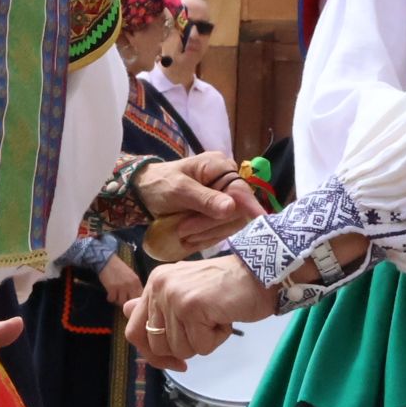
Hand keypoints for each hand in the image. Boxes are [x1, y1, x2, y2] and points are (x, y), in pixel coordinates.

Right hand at [97, 253, 142, 304]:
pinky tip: (110, 294)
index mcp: (137, 282)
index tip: (131, 302)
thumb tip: (137, 298)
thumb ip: (135, 286)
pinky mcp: (112, 288)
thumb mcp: (131, 276)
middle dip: (127, 303)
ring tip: (116, 297)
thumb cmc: (119, 268)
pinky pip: (112, 299)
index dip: (135, 301)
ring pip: (121, 302)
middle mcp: (130, 285)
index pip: (140, 297)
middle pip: (131, 301)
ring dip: (117, 301)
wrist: (107, 261)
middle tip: (122, 300)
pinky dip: (110, 298)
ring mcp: (121, 287)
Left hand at [125, 254, 277, 368]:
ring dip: (204, 342)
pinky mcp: (191, 307)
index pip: (135, 330)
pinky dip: (217, 339)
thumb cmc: (229, 287)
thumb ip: (157, 303)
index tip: (175, 362)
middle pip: (157, 345)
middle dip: (184, 348)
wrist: (262, 273)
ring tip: (217, 317)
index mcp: (156, 282)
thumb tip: (125, 309)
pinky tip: (225, 318)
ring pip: (180, 349)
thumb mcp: (187, 292)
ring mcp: (174, 296)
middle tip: (206, 332)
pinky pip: (200, 347)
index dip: (153, 353)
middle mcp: (159, 286)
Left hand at [138, 157, 263, 262]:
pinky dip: (206, 237)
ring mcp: (225, 198)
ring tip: (182, 234)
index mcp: (220, 167)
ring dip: (207, 233)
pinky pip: (222, 230)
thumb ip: (205, 199)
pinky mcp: (219, 213)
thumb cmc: (159, 184)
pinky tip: (189, 239)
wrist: (143, 192)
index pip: (241, 190)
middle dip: (212, 224)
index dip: (252, 208)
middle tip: (184, 230)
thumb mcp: (179, 190)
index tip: (262, 222)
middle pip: (237, 211)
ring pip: (231, 224)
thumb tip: (231, 207)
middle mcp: (228, 181)